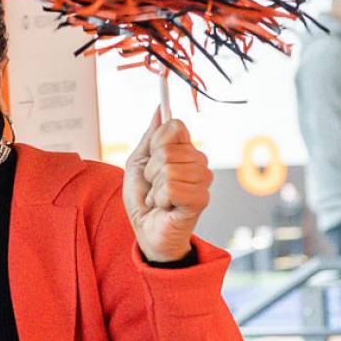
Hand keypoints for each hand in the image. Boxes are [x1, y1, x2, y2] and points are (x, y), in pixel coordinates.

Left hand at [123, 109, 210, 262]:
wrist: (146, 231)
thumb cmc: (144, 199)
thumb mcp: (138, 163)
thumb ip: (150, 137)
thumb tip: (159, 110)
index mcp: (185, 151)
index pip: (175, 127)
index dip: (156, 142)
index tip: (151, 159)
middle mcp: (198, 162)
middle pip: (168, 149)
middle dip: (151, 170)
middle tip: (154, 186)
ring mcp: (202, 180)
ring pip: (169, 169)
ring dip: (155, 187)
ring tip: (159, 198)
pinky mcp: (201, 199)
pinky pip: (172, 187)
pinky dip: (160, 198)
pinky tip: (165, 206)